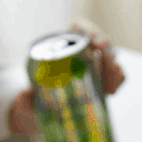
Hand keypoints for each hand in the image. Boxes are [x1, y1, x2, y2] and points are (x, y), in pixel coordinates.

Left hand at [8, 36, 124, 135]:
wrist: (46, 112)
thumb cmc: (37, 101)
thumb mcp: (28, 100)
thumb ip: (25, 98)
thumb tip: (24, 93)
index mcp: (63, 47)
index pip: (78, 28)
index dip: (87, 28)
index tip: (91, 39)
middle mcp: (82, 53)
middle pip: (100, 41)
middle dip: (106, 47)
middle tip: (104, 54)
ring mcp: (96, 66)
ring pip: (111, 58)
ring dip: (113, 67)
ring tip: (109, 83)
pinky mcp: (104, 80)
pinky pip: (116, 75)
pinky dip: (117, 80)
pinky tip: (111, 90)